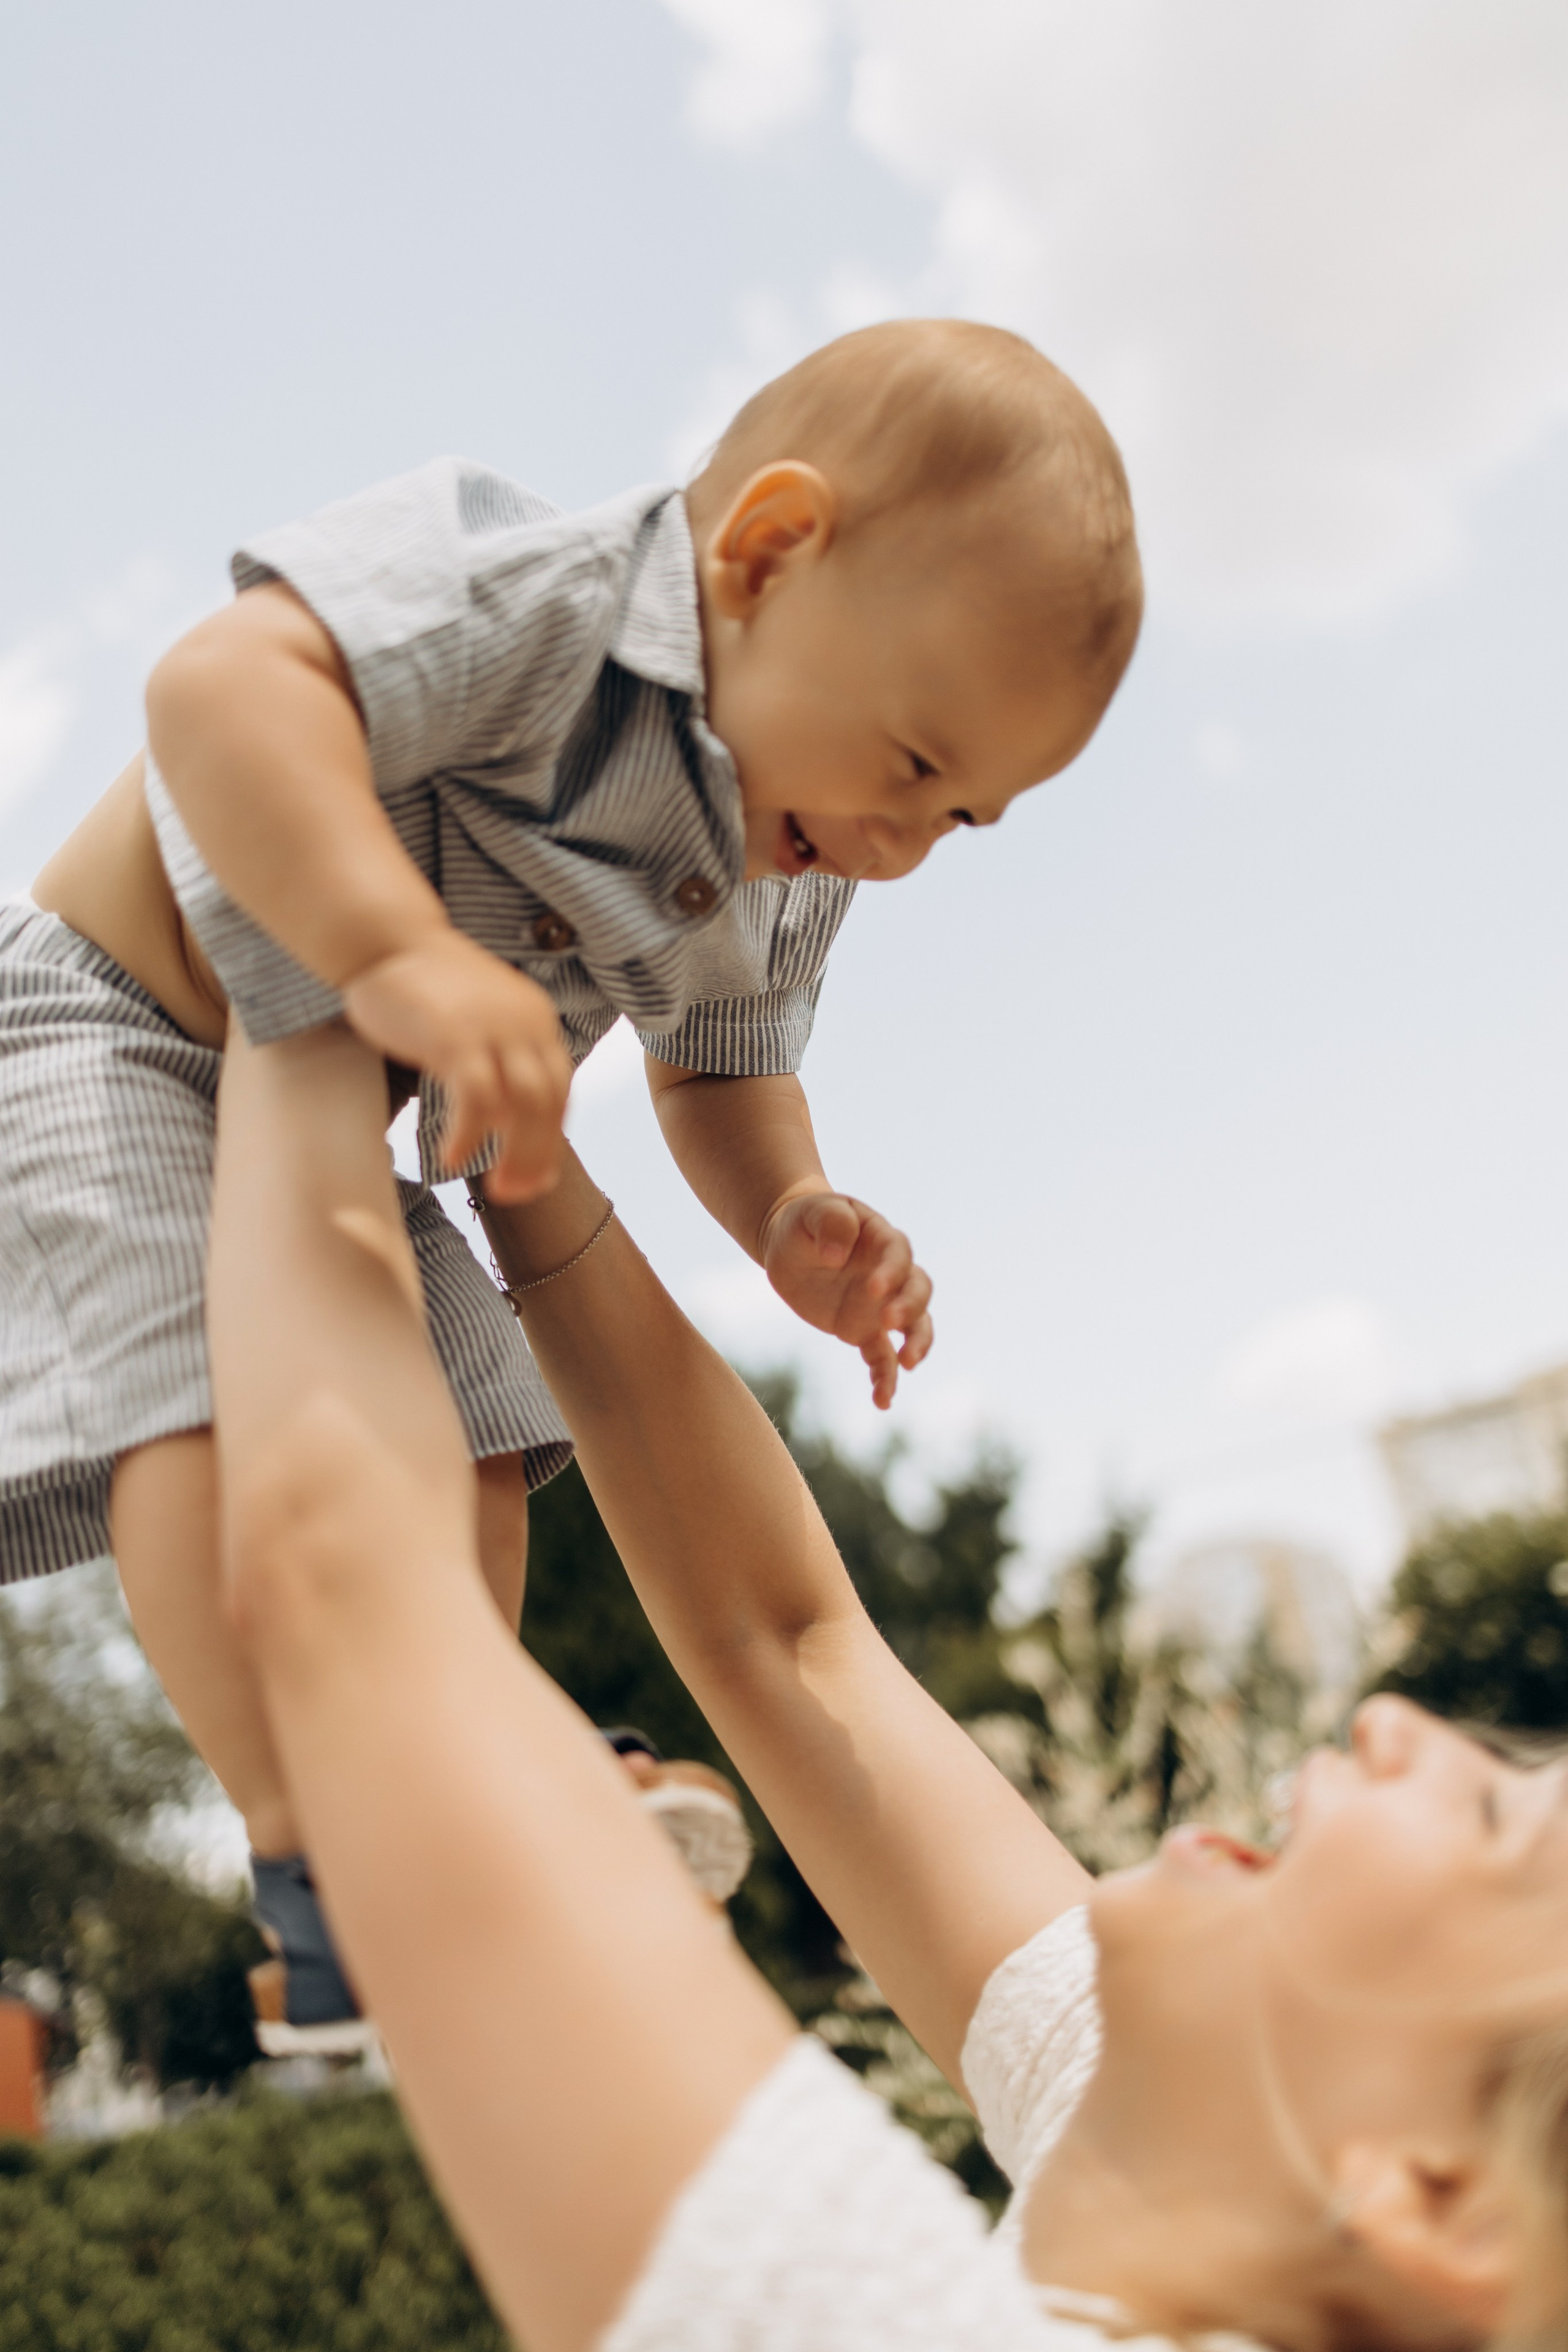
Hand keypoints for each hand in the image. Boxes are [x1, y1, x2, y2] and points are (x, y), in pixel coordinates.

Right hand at [342, 929, 571, 1202]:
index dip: (552, 1138)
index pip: (561, 1089)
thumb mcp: (480, 1017)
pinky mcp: (456, 1036)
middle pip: (549, 1103)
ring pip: (524, 1105)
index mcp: (537, 1020)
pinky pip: (476, 1099)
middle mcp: (526, 1023)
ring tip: (497, 1188)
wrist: (386, 939)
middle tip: (519, 1193)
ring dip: (516, 1154)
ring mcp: (493, 1028)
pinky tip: (454, 1159)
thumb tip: (504, 1112)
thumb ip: (499, 1054)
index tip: (539, 1177)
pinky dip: (470, 1135)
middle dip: (540, 1155)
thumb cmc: (425, 985)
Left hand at [760, 1192, 933, 1409]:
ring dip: (916, 1344)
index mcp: (881, 1238)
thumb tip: (838, 1256)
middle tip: (888, 1322)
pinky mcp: (864, 1331)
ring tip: (907, 1364)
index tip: (874, 1289)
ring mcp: (881, 1305)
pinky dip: (886, 1378)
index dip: (892, 1272)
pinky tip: (882, 1401)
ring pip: (916, 1325)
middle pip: (919, 1290)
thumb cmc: (804, 1223)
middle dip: (909, 1308)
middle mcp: (891, 1273)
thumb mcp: (810, 1213)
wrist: (791, 1246)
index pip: (899, 1253)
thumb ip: (830, 1222)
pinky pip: (883, 1357)